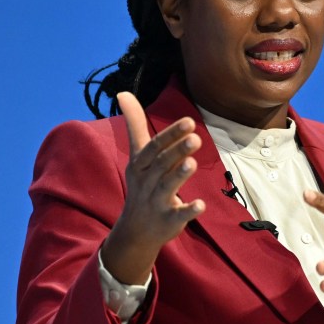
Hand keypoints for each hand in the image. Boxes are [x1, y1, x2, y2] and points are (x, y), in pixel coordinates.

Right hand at [100, 92, 204, 283]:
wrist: (135, 230)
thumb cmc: (141, 185)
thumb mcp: (137, 156)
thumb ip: (135, 125)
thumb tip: (123, 92)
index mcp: (141, 165)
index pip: (154, 147)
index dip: (171, 134)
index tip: (189, 121)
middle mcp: (147, 181)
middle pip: (162, 164)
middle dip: (177, 151)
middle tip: (196, 138)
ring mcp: (156, 202)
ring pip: (167, 187)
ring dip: (179, 175)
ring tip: (192, 163)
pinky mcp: (168, 221)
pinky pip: (178, 215)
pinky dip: (189, 210)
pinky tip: (200, 204)